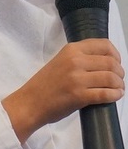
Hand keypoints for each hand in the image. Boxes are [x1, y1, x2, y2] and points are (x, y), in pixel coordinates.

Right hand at [3, 38, 124, 143]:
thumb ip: (79, 58)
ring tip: (118, 89)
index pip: (104, 45)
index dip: (116, 55)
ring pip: (111, 78)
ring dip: (119, 85)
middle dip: (120, 72)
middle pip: (111, 63)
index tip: (117, 63)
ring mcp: (77, 79)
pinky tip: (115, 96)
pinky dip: (115, 95)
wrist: (30, 103)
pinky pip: (105, 94)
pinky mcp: (79, 96)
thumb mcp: (60, 61)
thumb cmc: (45, 84)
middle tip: (119, 80)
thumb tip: (105, 62)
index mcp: (71, 50)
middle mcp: (75, 61)